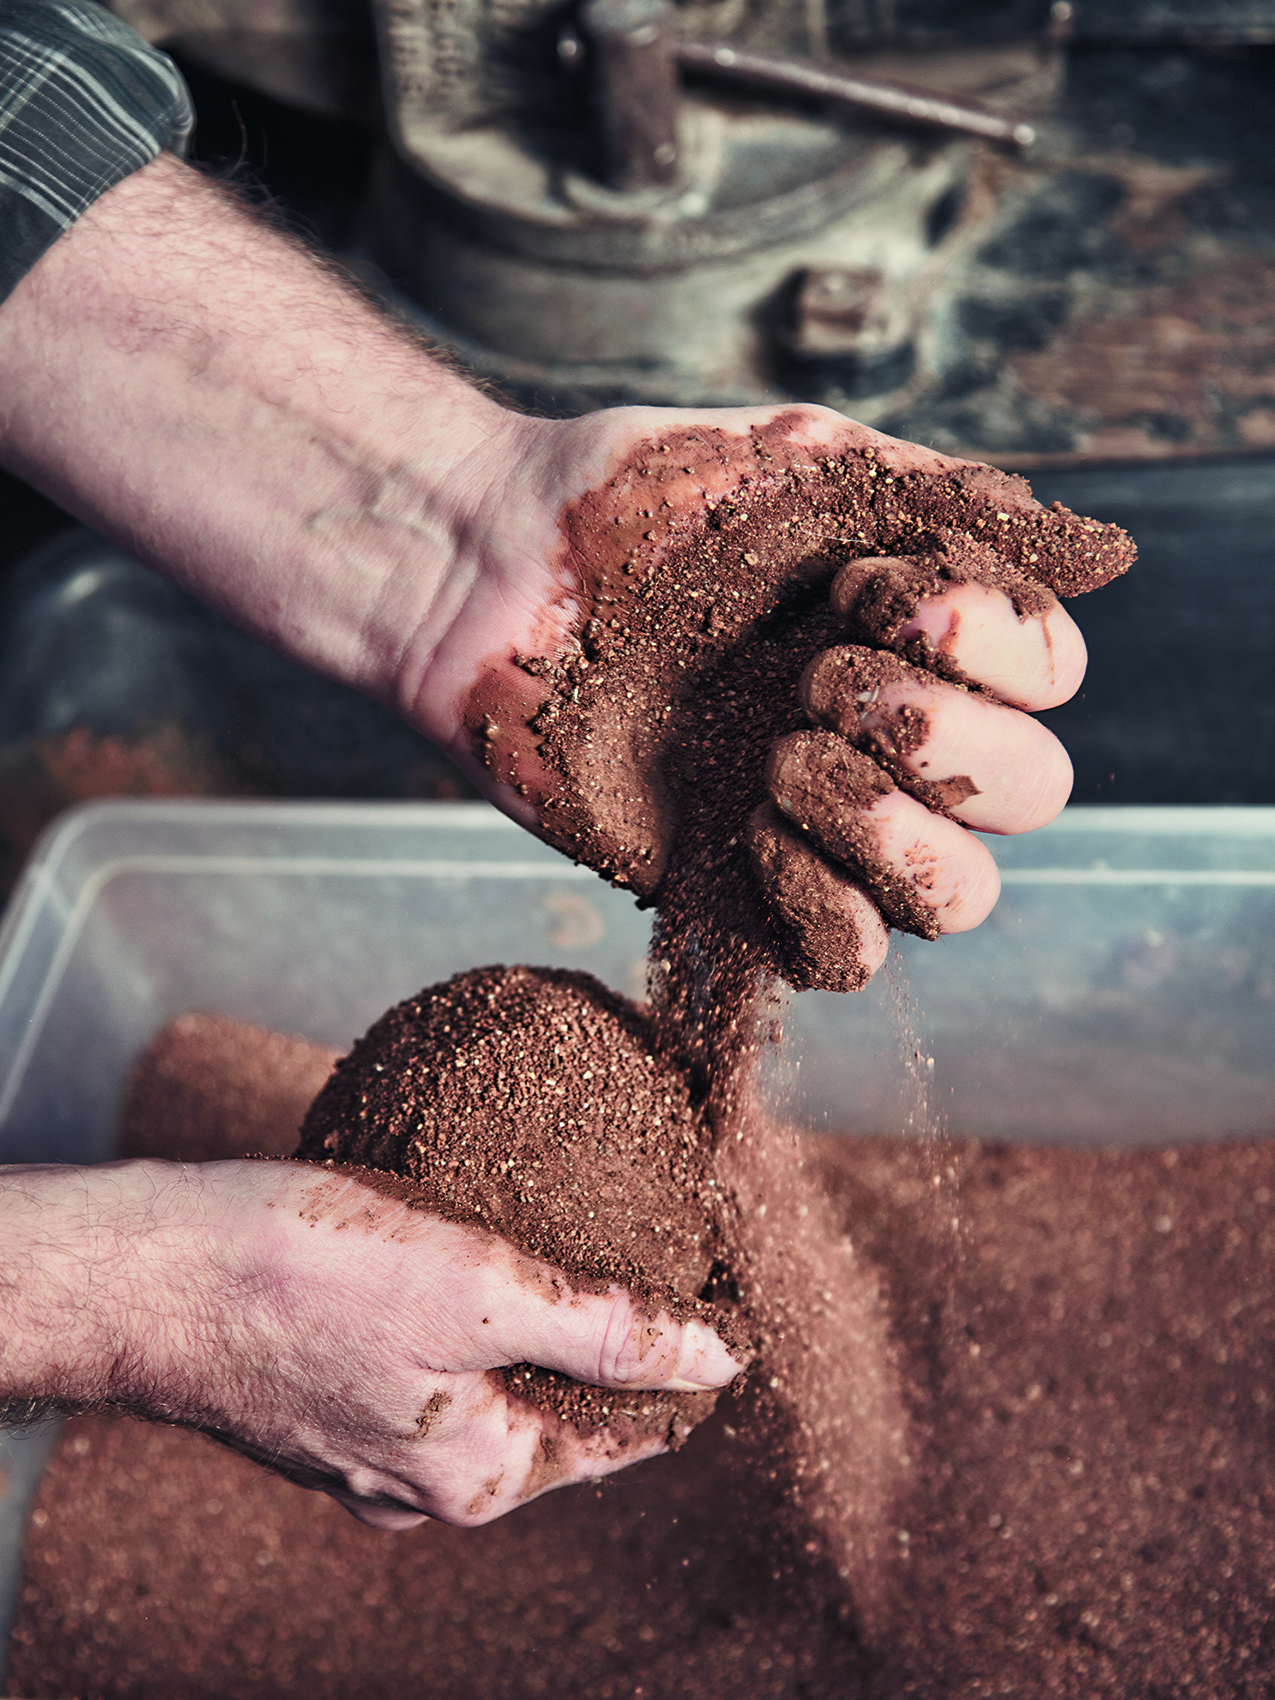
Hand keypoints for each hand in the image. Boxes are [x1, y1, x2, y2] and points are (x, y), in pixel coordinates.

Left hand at [0, 160, 1129, 989]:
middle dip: (944, 740)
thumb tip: (1098, 552)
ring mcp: (820, 825)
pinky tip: (742, 831)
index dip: (991, 650)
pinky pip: (845, 957)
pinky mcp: (739, 894)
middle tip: (815, 684)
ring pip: (958, 898)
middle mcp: (891, 739)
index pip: (1049, 679)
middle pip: (1029, 794)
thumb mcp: (806, 465)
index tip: (865, 596)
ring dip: (898, 834)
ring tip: (779, 766)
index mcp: (922, 639)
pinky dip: (822, 905)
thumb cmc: (640, 504)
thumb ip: (951, 504)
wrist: (493, 570)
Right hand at [0, 1160, 741, 1528]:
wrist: (148, 1274)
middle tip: (650, 1262)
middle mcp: (421, 1492)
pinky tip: (460, 1263)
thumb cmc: (303, 1274)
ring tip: (567, 1255)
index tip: (719, 1304)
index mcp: (477, 1478)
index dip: (682, 1371)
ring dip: (530, 1337)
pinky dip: (458, 1328)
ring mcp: (363, 1461)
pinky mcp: (318, 1411)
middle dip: (605, 1353)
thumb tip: (720, 1358)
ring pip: (485, 1396)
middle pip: (554, 1420)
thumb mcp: (482, 1288)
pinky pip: (421, 1375)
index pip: (624, 1438)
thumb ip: (607, 1328)